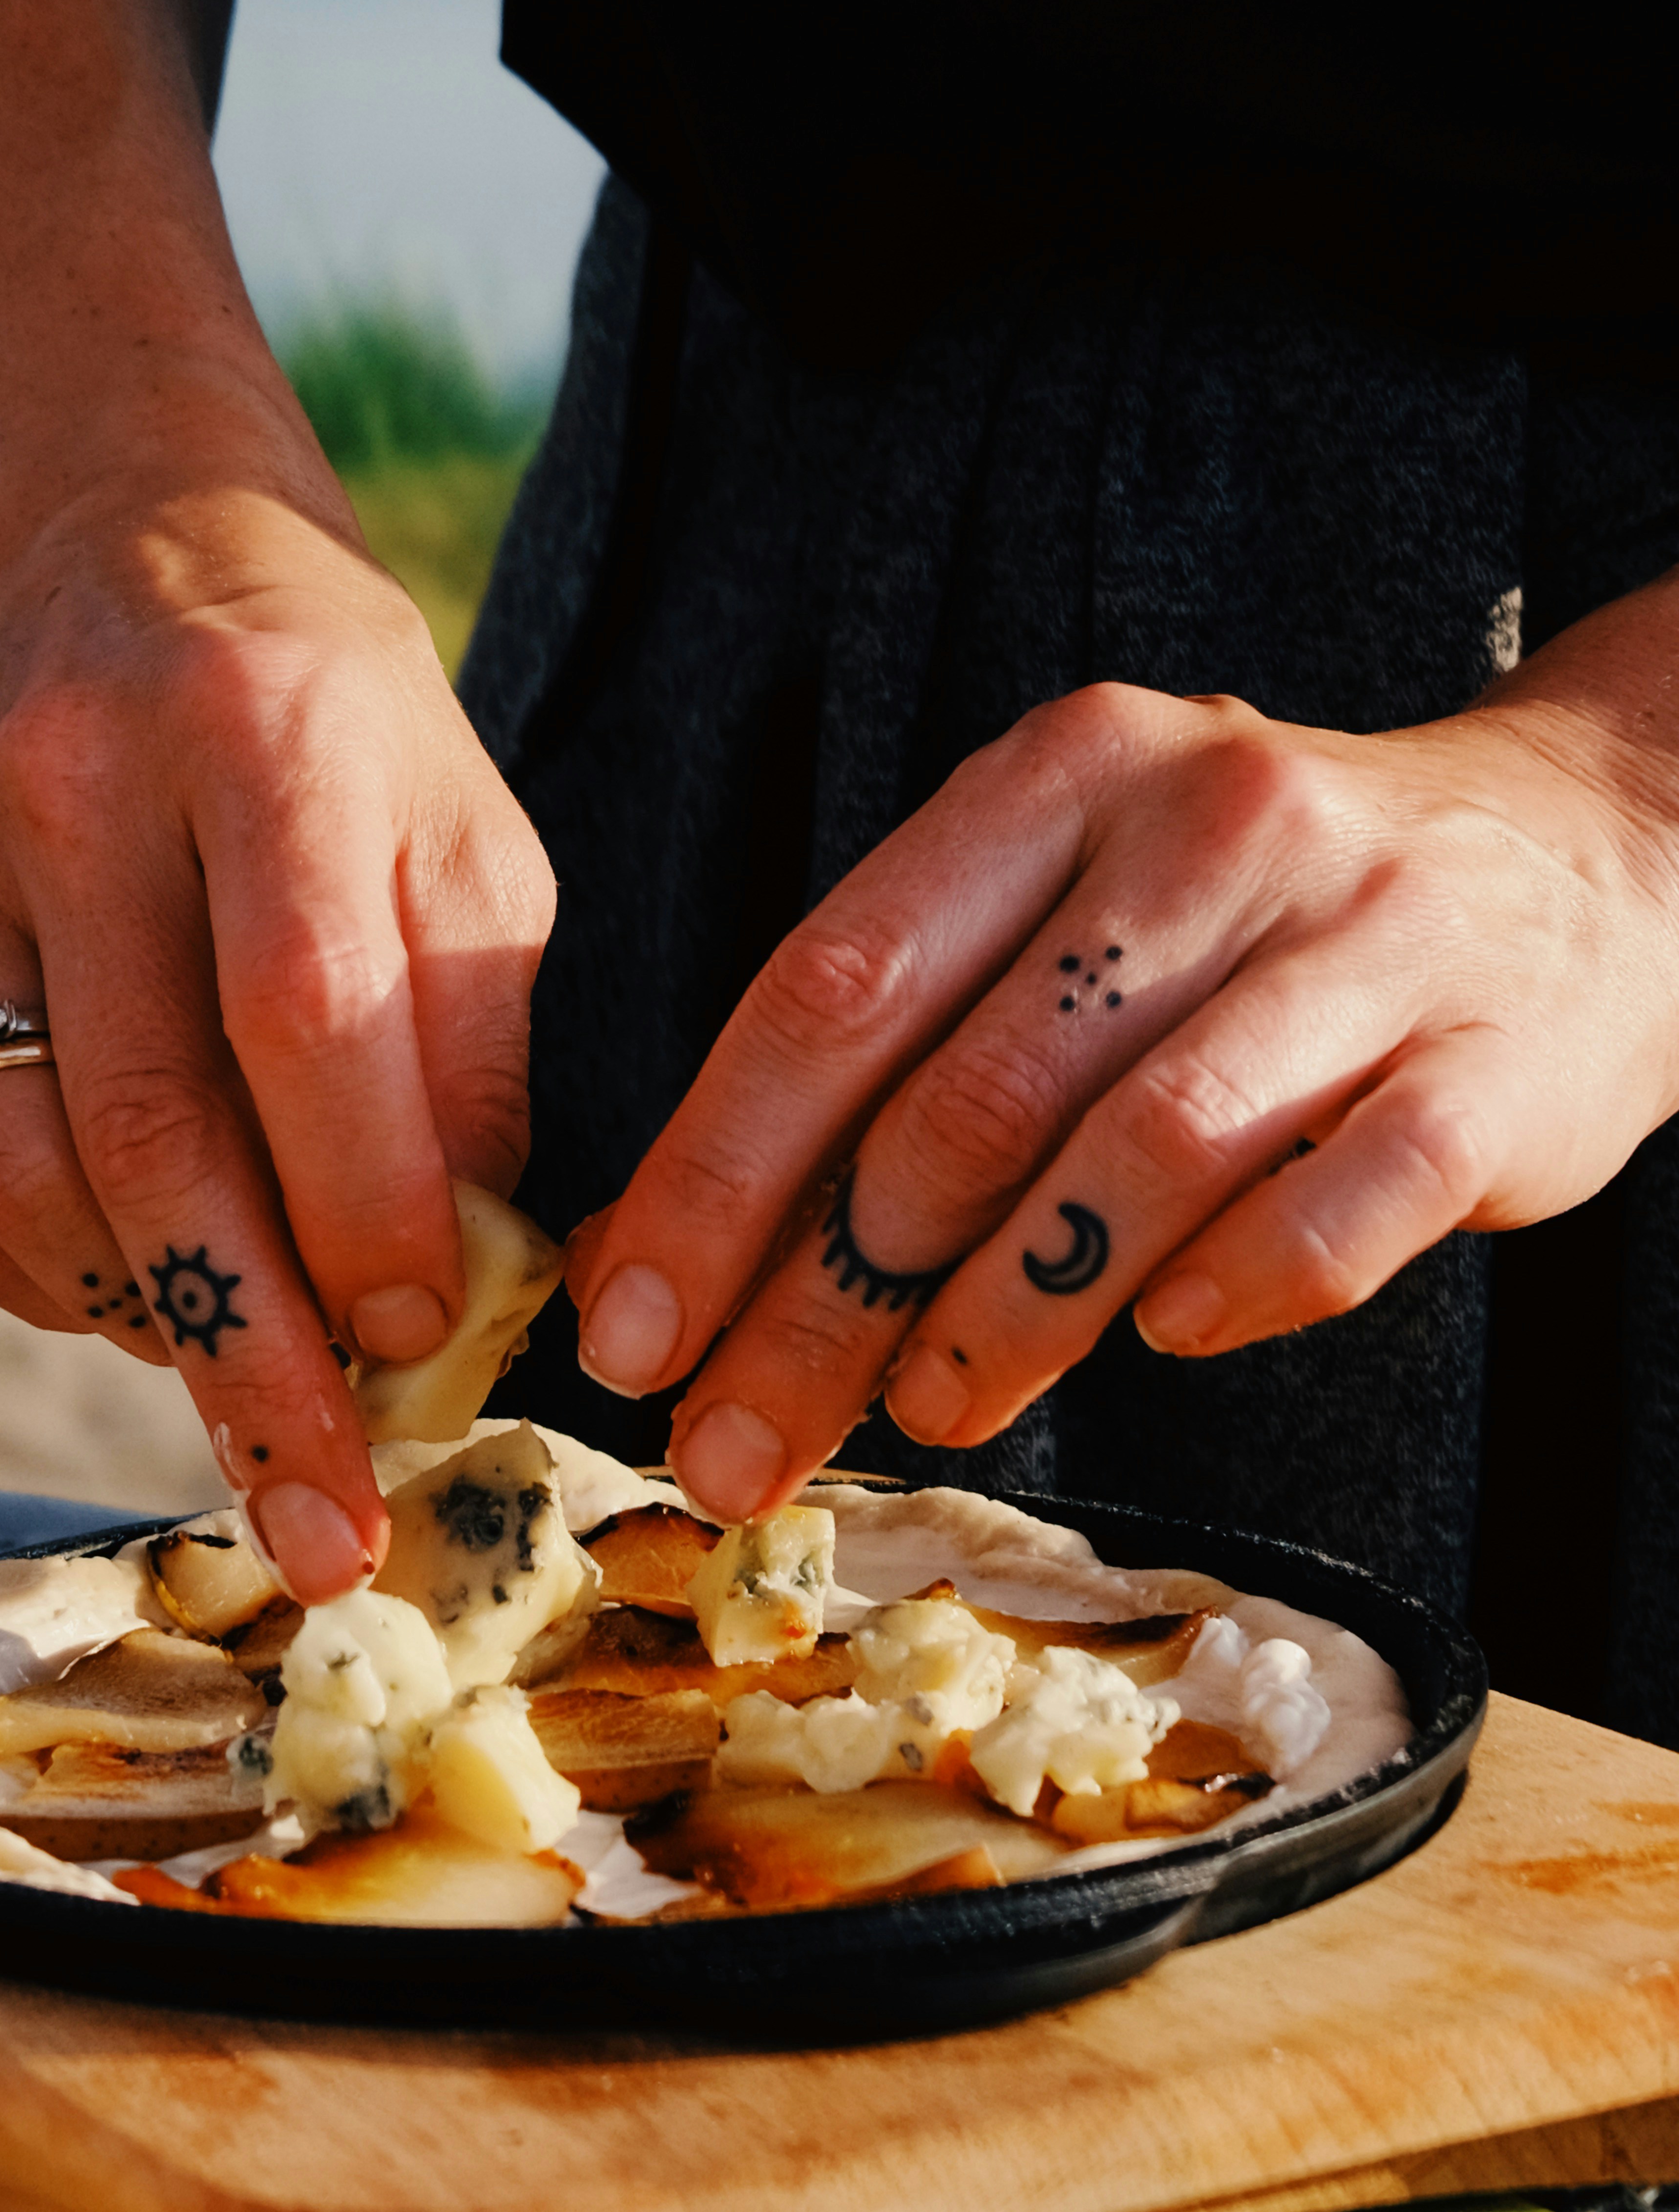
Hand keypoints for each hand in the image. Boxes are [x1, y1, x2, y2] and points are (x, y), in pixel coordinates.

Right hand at [0, 380, 555, 1595]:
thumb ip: (475, 1049)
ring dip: (147, 1334)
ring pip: (25, 1174)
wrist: (133, 559)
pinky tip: (149, 1304)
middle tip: (329, 1522)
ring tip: (256, 1412)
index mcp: (266, 735)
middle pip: (150, 1122)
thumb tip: (476, 1287)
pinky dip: (53, 1285)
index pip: (301, 1006)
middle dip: (249, 1351)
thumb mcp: (468, 836)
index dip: (362, 1196)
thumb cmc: (346, 724)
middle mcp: (84, 793)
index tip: (423, 1336)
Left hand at [570, 591, 1678, 1519]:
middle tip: (739, 1436)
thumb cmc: (1254, 920)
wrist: (1582, 857)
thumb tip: (675, 1251)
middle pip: (966, 1096)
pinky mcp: (1495, 1061)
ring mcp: (1367, 937)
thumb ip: (898, 1046)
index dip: (715, 1171)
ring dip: (1007, 1315)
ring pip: (1140, 1157)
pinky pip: (1340, 1207)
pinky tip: (1166, 1340)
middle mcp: (1208, 825)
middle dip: (825, 1296)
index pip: (837, 983)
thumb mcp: (1067, 912)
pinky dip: (1237, 1292)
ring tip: (931, 1408)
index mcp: (1063, 775)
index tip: (629, 1330)